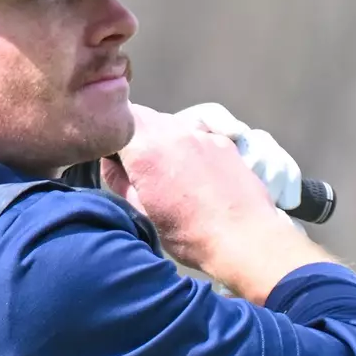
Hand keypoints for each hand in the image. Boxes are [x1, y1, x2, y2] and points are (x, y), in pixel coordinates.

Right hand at [100, 105, 333, 301]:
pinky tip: (192, 171)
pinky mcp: (224, 142)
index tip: (110, 157)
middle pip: (142, 116)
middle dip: (132, 134)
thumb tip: (111, 162)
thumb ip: (119, 180)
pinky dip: (185, 144)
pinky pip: (195, 133)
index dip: (108, 137)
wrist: (246, 239)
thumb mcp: (141, 212)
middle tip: (134, 164)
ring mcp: (202, 134)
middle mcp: (174, 132)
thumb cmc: (188, 234)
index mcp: (146, 151)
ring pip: (169, 123)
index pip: (116, 123)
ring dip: (159, 137)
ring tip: (166, 169)